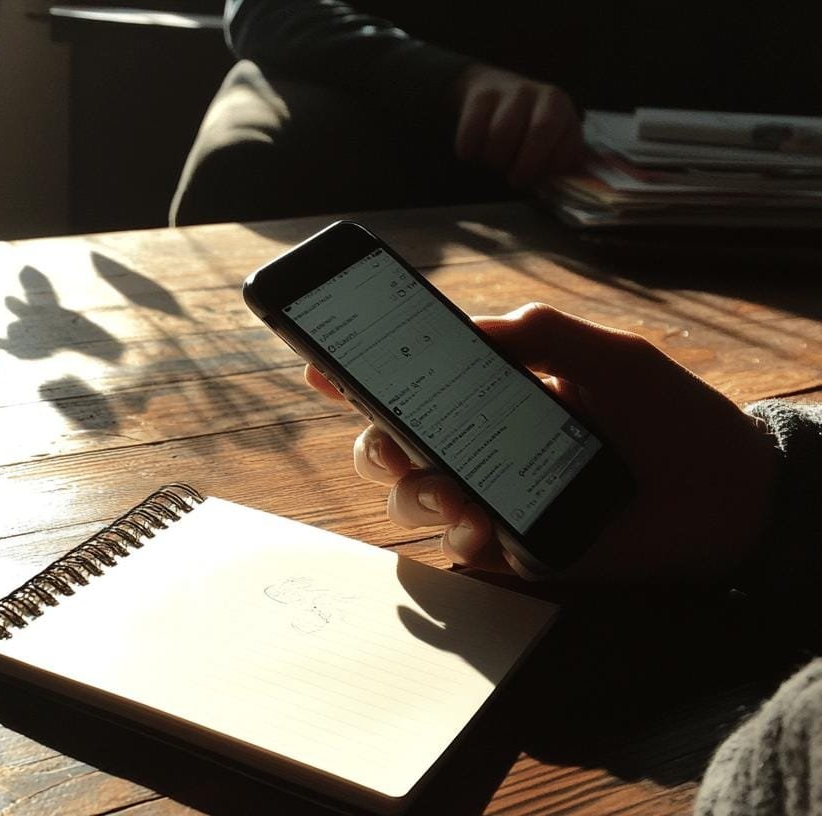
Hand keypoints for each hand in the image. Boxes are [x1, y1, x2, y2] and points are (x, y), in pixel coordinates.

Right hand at [307, 303, 779, 583]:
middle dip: (373, 440)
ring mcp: (492, 498)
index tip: (322, 367)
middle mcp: (480, 445)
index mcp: (493, 393)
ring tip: (452, 488)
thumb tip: (470, 327)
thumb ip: (540, 333)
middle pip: (389, 443)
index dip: (358, 376)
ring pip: (409, 495)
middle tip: (394, 440)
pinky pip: (458, 547)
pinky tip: (480, 521)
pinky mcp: (514, 549)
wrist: (732, 494)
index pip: (411, 382)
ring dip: (413, 488)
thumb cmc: (672, 416)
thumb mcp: (608, 356)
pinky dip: (458, 532)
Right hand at [452, 64, 583, 187]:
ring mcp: (510, 92)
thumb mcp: (549, 142)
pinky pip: (473, 134)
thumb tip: (566, 181)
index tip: (533, 179)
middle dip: (525, 165)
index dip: (547, 169)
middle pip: (540, 131)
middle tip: (514, 179)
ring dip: (494, 159)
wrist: (493, 92)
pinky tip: (473, 152)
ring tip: (494, 160)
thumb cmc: (524, 130)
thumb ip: (558, 162)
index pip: (564, 146)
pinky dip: (469, 152)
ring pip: (502, 134)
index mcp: (561, 109)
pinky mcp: (480, 97)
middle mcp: (541, 95)